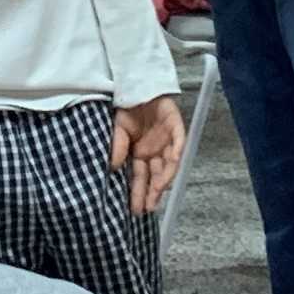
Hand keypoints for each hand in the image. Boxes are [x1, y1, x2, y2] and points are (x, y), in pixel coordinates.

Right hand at [110, 94, 188, 213]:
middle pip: (155, 175)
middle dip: (151, 192)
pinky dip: (176, 154)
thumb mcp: (117, 128)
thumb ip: (117, 146)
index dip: (138, 192)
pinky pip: (179, 143)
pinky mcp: (176, 128)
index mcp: (140, 153)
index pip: (140, 177)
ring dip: (163, 179)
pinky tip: (172, 165)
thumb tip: (114, 167)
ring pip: (168, 165)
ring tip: (156, 194)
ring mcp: (166, 141)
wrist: (137, 84)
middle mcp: (154, 151)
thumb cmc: (126, 108)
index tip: (134, 208)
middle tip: (146, 209)